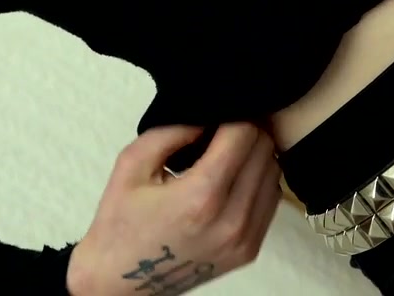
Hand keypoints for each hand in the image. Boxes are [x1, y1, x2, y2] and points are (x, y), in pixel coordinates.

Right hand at [65, 124, 281, 294]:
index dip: (231, 115)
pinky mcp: (249, 251)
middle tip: (219, 132)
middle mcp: (231, 219)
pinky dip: (258, 182)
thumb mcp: (131, 165)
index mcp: (201, 196)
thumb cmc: (120, 223)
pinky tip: (232, 181)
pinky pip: (271, 200)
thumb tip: (208, 115)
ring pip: (273, 173)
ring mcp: (244, 239)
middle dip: (244, 132)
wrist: (119, 281)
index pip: (244, 134)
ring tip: (225, 157)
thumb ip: (171, 131)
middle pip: (264, 150)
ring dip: (255, 156)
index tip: (214, 116)